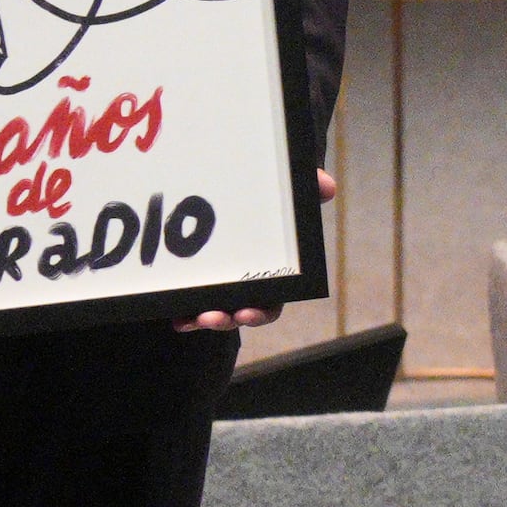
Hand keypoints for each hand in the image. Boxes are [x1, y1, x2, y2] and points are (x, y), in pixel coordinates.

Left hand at [179, 171, 338, 329]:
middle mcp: (246, 288)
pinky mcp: (198, 282)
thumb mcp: (288, 194)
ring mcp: (221, 287)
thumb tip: (328, 186)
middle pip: (239, 314)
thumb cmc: (272, 201)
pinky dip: (185, 314)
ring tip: (194, 317)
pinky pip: (192, 305)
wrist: (240, 191)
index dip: (259, 313)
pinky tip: (178, 318)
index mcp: (271, 276)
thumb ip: (308, 189)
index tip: (247, 313)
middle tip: (213, 317)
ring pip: (214, 312)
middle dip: (226, 320)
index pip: (269, 303)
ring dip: (204, 319)